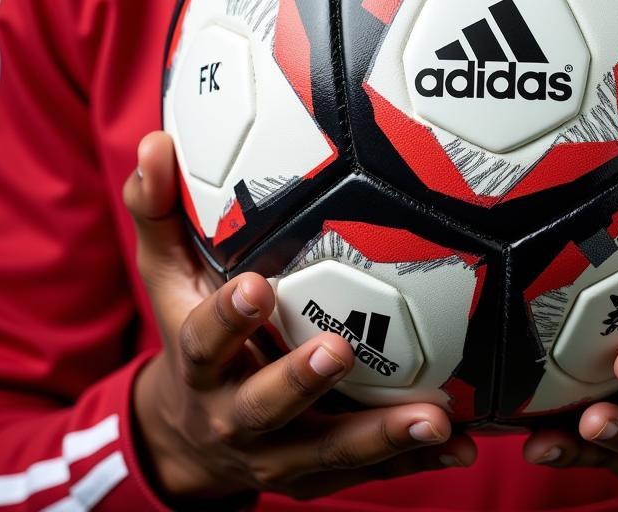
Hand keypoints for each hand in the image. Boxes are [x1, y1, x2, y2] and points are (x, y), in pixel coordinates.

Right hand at [125, 131, 476, 503]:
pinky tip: (462, 446)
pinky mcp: (317, 474)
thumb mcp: (168, 279)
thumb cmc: (191, 335)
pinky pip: (370, 473)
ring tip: (433, 420)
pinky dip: (414, 461)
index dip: (227, 317)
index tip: (255, 286)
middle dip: (299, 381)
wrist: (189, 440)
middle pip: (264, 406)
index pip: (204, 341)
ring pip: (327, 450)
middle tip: (339, 351)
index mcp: (201, 365)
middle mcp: (234, 417)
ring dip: (379, 437)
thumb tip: (156, 143)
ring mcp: (278, 454)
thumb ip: (159, 213)